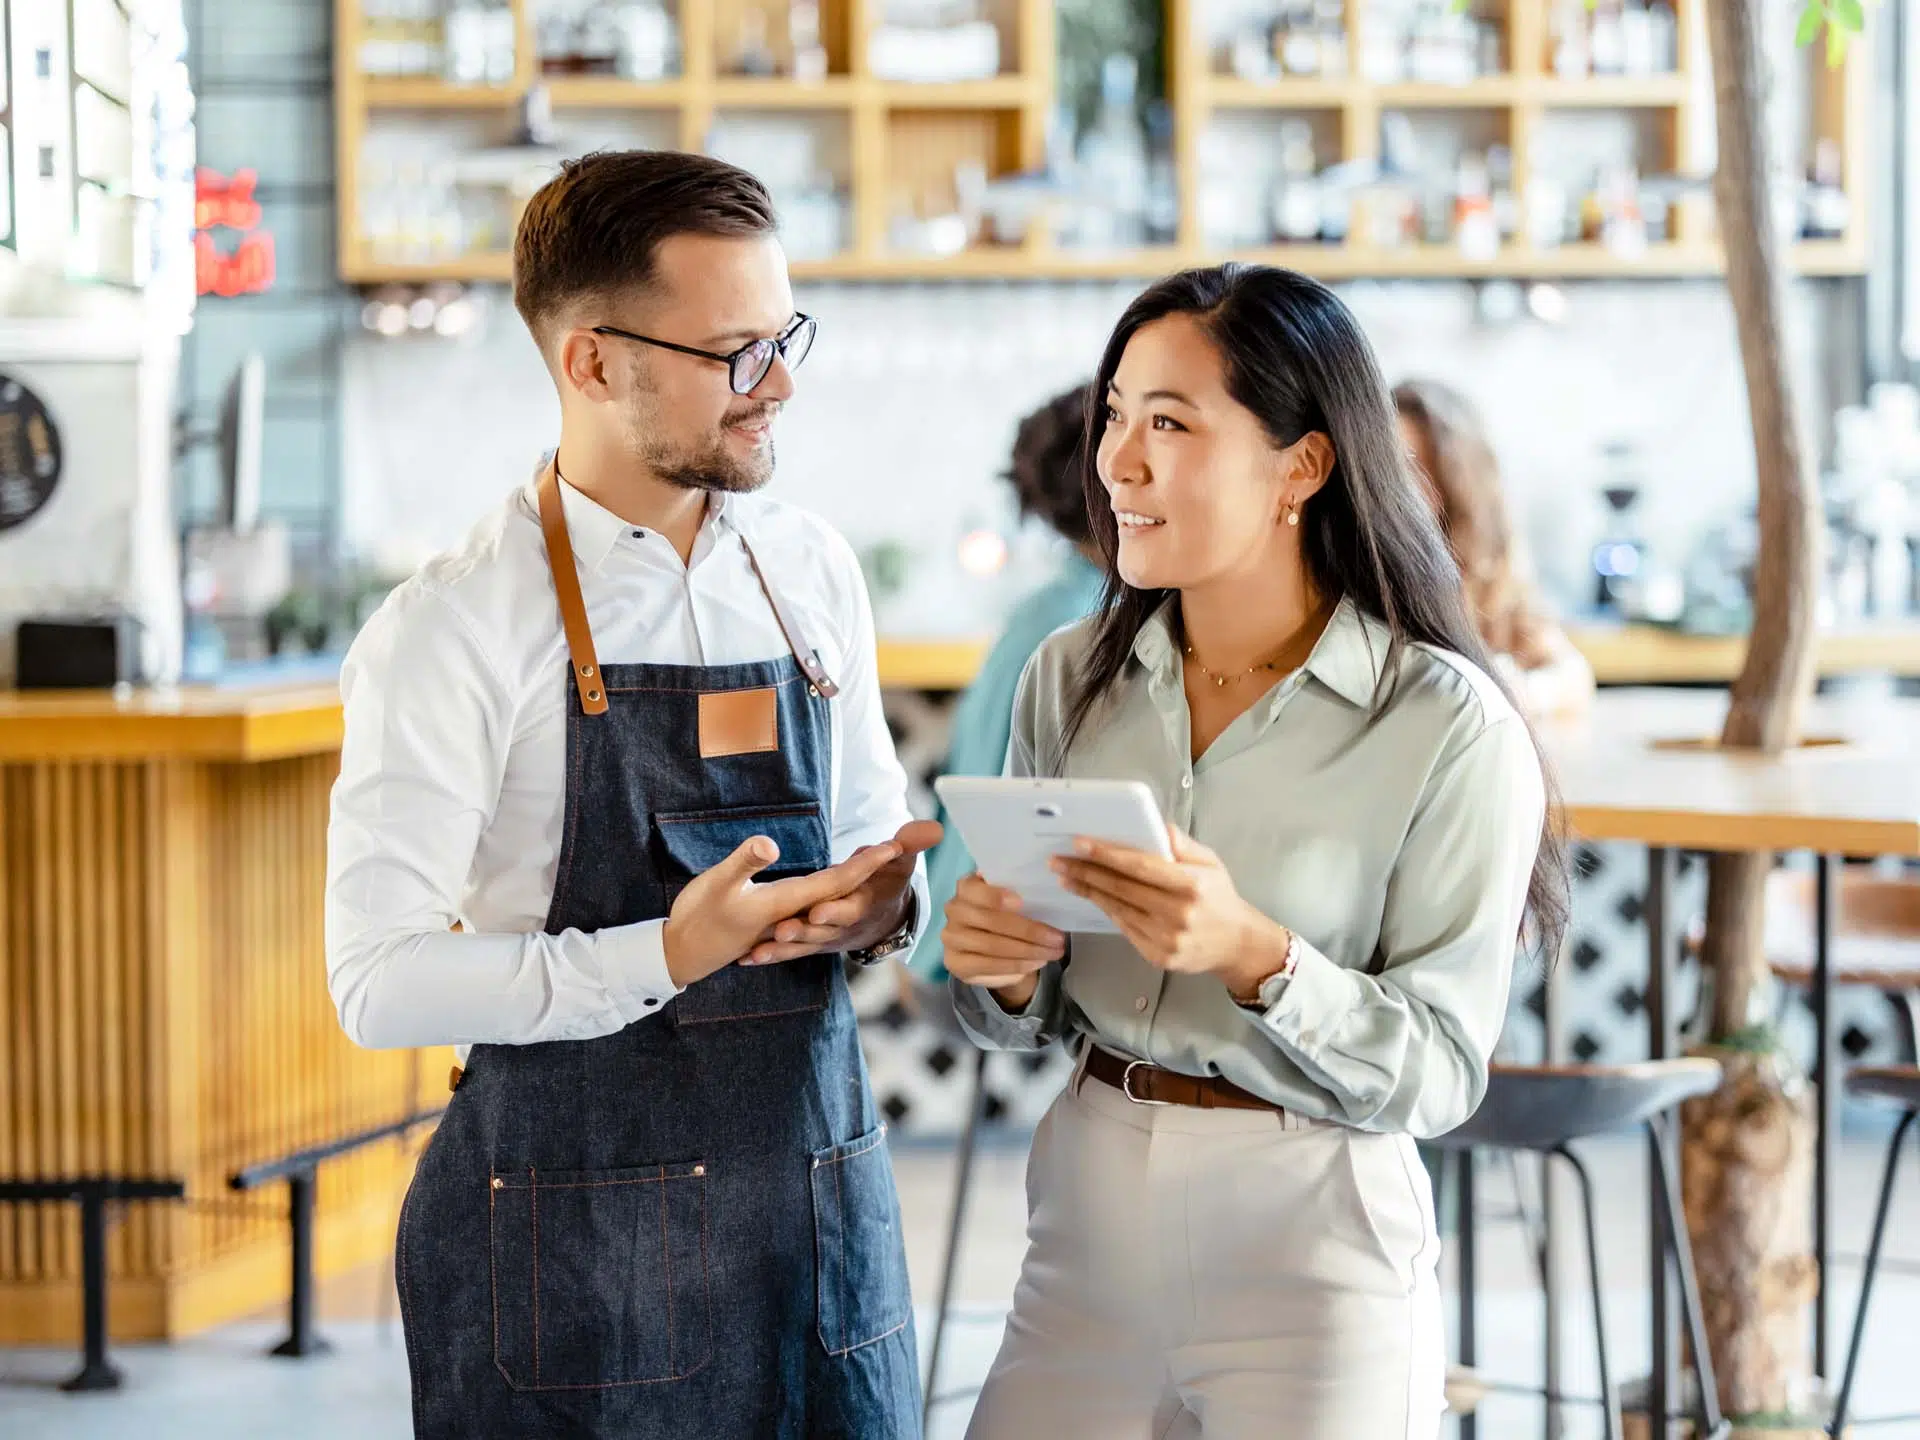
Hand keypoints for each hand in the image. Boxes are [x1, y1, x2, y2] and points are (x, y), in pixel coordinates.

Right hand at [663, 834, 909, 988]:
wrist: (682, 953)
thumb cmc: (699, 916)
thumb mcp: (718, 885)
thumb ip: (745, 863)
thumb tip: (771, 843)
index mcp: (785, 901)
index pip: (836, 881)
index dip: (864, 864)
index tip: (893, 846)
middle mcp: (792, 912)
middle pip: (840, 889)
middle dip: (869, 868)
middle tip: (900, 845)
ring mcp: (783, 919)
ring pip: (828, 900)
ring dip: (854, 882)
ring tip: (877, 862)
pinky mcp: (773, 921)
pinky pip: (812, 908)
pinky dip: (830, 897)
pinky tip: (837, 892)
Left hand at [741, 820, 943, 965]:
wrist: (880, 918)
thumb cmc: (887, 883)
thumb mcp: (900, 862)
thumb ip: (911, 844)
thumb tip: (934, 828)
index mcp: (861, 904)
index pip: (850, 908)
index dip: (836, 910)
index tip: (818, 910)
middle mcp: (842, 925)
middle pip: (821, 932)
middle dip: (803, 933)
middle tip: (781, 930)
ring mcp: (824, 937)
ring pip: (801, 946)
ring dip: (781, 951)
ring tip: (757, 952)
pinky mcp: (808, 943)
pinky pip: (787, 952)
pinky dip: (768, 956)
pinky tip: (743, 960)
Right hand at [941, 872, 1067, 1009]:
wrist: (993, 948)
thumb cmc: (1007, 914)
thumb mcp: (1013, 899)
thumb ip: (1020, 894)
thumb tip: (1047, 896)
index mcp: (966, 886)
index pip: (974, 889)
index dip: (995, 896)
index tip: (1020, 902)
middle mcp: (954, 909)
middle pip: (988, 921)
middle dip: (1027, 931)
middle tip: (1056, 938)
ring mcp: (950, 937)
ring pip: (990, 945)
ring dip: (1026, 951)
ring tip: (1052, 952)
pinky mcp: (955, 963)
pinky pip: (987, 966)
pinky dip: (1015, 966)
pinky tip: (1036, 963)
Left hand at [1052, 825, 1288, 1000]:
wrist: (1237, 944)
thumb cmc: (1220, 898)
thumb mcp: (1211, 862)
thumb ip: (1183, 844)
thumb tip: (1156, 825)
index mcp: (1191, 886)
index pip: (1140, 867)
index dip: (1106, 855)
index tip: (1080, 844)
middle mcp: (1177, 914)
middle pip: (1121, 888)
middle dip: (1086, 872)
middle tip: (1059, 861)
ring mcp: (1166, 939)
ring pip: (1118, 909)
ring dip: (1088, 892)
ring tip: (1066, 877)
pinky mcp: (1158, 956)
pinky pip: (1125, 928)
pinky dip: (1106, 910)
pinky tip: (1091, 897)